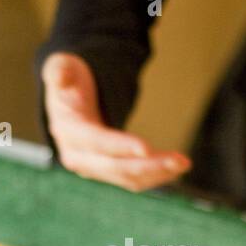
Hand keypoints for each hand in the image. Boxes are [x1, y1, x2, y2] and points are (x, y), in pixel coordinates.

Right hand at [41, 52, 190, 191]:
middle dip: (148, 166)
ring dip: (157, 173)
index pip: (95, 142)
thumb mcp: (62, 67)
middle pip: (115, 167)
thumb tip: (61, 76)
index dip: (119, 146)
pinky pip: (133, 178)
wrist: (69, 101)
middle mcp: (78, 156)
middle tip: (180, 160)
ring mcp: (93, 168)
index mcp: (67, 130)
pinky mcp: (109, 171)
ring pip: (128, 178)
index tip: (146, 148)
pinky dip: (155, 176)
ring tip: (184, 163)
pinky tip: (175, 168)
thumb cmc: (70, 80)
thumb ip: (61, 71)